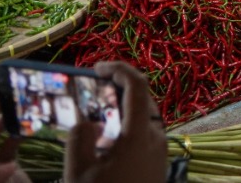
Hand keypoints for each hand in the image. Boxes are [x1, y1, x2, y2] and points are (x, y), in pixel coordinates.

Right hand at [65, 62, 165, 182]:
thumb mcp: (80, 172)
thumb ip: (79, 138)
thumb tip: (85, 119)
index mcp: (140, 134)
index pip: (136, 86)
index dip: (119, 69)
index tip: (97, 67)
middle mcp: (157, 137)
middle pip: (142, 98)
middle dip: (119, 87)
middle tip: (93, 88)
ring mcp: (161, 150)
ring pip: (145, 115)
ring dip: (124, 107)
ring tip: (97, 111)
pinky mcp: (159, 162)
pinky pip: (146, 132)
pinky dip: (129, 124)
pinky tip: (108, 137)